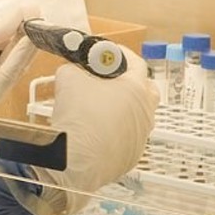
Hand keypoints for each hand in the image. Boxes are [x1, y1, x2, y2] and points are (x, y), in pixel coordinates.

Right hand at [0, 7, 38, 143]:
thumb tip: (19, 15)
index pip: (15, 66)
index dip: (28, 41)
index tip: (37, 16)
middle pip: (11, 63)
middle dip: (22, 37)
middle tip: (32, 10)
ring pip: (1, 60)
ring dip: (10, 38)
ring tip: (23, 13)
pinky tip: (3, 26)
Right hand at [25, 50, 158, 214]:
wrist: (74, 160)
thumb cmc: (78, 115)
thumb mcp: (68, 79)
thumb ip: (74, 69)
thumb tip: (73, 71)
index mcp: (137, 89)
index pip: (136, 63)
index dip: (119, 54)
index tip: (106, 54)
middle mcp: (146, 113)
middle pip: (146, 91)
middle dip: (129, 83)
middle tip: (107, 81)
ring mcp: (142, 137)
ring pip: (136, 117)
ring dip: (121, 109)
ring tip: (96, 110)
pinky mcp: (132, 157)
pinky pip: (126, 138)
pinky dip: (114, 132)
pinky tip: (93, 134)